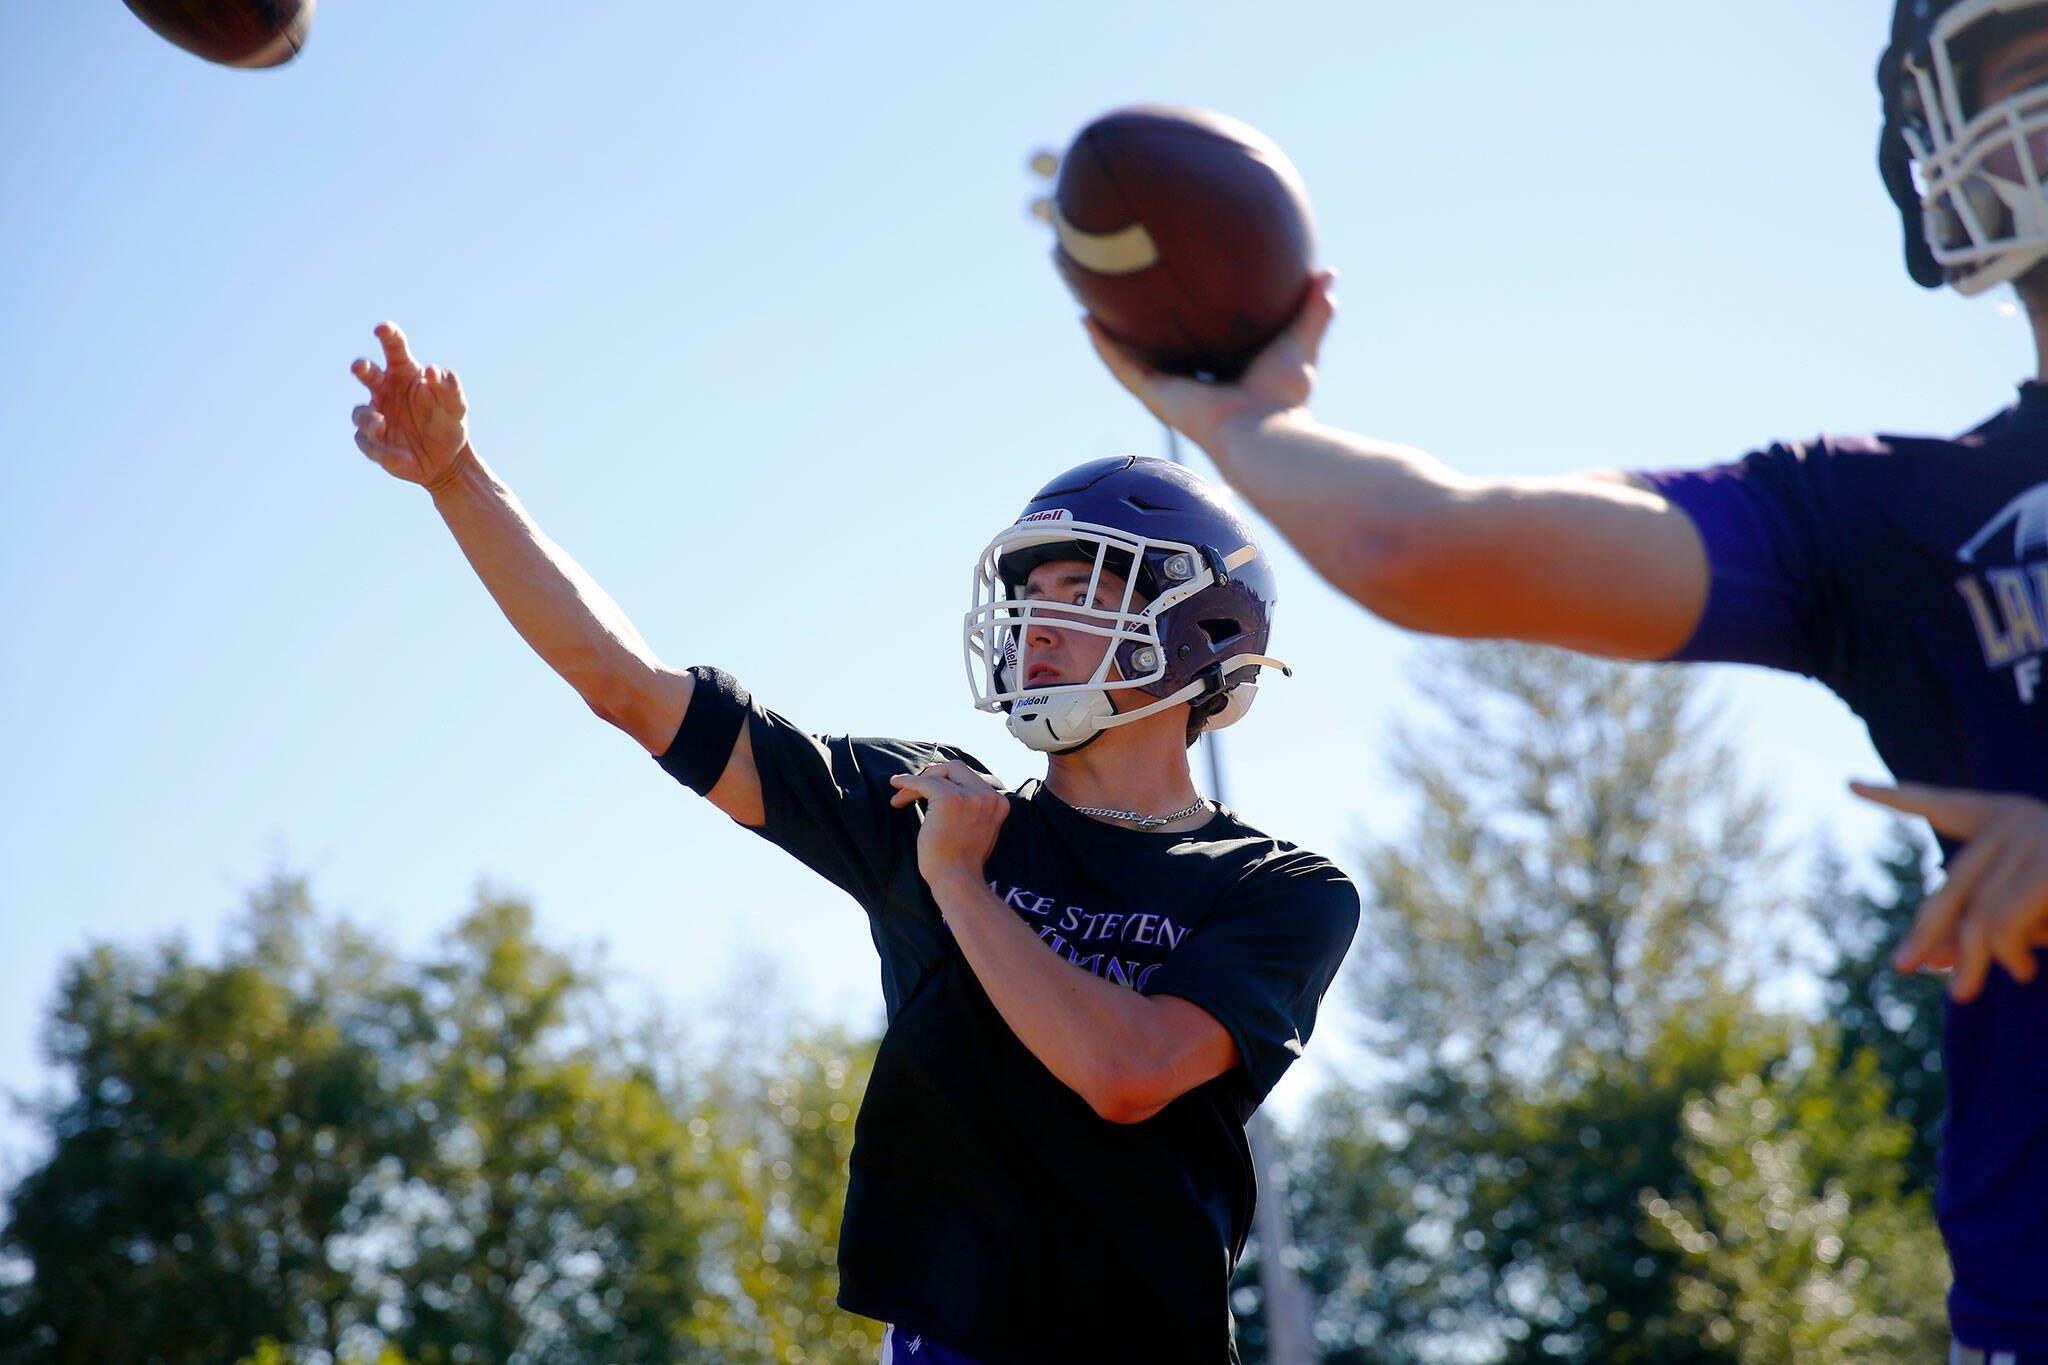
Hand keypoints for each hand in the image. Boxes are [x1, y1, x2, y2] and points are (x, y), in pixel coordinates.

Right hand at [350, 322, 471, 490]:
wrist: (446, 461)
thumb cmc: (448, 425)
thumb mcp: (456, 407)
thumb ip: (449, 387)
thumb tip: (432, 370)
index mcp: (404, 373)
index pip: (394, 348)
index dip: (387, 335)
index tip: (382, 328)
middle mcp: (384, 390)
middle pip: (367, 373)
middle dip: (362, 368)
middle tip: (360, 366)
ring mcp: (375, 415)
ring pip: (360, 413)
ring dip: (368, 419)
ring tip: (380, 426)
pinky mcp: (372, 442)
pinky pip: (369, 444)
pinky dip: (383, 450)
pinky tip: (403, 457)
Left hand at [889, 760, 1009, 887]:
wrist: (956, 878)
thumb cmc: (961, 861)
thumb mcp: (979, 830)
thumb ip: (975, 809)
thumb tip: (954, 789)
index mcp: (999, 803)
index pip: (970, 777)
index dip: (947, 778)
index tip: (930, 783)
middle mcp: (988, 796)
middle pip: (956, 768)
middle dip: (933, 775)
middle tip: (914, 785)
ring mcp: (970, 797)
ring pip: (937, 776)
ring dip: (916, 784)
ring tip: (900, 798)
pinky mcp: (950, 799)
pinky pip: (923, 782)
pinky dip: (908, 782)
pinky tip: (897, 786)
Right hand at [1086, 269, 1335, 452]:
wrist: (1264, 435)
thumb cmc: (1286, 400)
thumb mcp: (1299, 343)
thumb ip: (1312, 310)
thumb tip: (1328, 273)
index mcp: (1219, 379)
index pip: (1196, 349)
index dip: (1182, 329)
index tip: (1171, 303)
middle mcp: (1188, 388)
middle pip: (1156, 355)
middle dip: (1137, 333)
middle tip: (1120, 302)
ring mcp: (1168, 394)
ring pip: (1130, 361)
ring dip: (1108, 337)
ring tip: (1088, 307)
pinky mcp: (1156, 396)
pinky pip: (1123, 367)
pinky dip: (1104, 346)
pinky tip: (1087, 321)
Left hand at [1851, 780, 2047, 1001]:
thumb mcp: (2035, 905)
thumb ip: (1989, 920)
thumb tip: (1933, 960)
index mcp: (2013, 815)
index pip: (1945, 804)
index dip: (1900, 796)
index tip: (1851, 783)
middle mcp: (2018, 818)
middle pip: (1953, 886)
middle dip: (1929, 932)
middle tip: (1904, 968)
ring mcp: (2036, 836)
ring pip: (1978, 915)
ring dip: (1976, 958)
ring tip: (1982, 985)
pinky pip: (2003, 923)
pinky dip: (2005, 953)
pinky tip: (2021, 970)